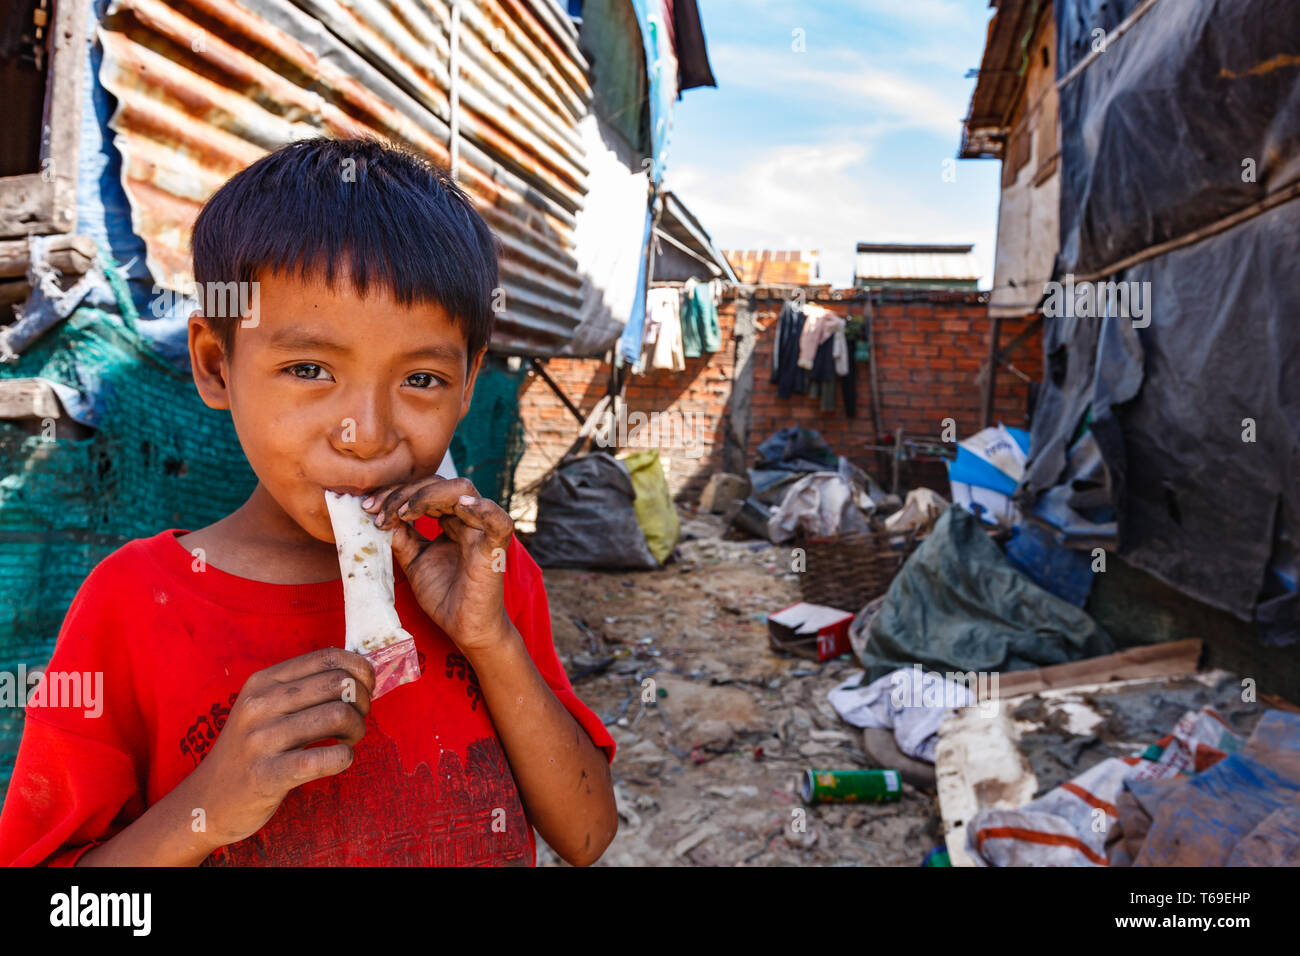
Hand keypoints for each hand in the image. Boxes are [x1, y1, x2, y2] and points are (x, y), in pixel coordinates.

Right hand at [186, 648, 374, 848]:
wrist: (206, 801)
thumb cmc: (251, 750)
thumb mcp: (267, 707)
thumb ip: (306, 687)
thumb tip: (363, 674)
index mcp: (264, 681)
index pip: (327, 657)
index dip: (360, 670)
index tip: (365, 689)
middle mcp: (259, 704)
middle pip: (339, 683)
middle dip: (362, 701)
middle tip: (356, 720)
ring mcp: (260, 739)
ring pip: (337, 715)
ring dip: (357, 729)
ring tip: (348, 740)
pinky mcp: (265, 775)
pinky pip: (324, 758)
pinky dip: (345, 757)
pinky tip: (339, 759)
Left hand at [362, 476, 515, 654]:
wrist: (464, 628)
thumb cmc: (444, 596)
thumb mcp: (413, 561)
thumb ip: (401, 537)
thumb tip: (379, 516)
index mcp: (451, 520)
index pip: (425, 490)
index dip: (395, 493)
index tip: (367, 508)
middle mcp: (468, 519)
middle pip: (438, 484)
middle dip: (403, 492)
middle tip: (375, 511)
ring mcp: (482, 531)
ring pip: (462, 490)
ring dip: (426, 496)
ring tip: (401, 513)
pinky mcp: (495, 548)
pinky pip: (498, 520)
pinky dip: (482, 508)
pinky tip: (461, 506)